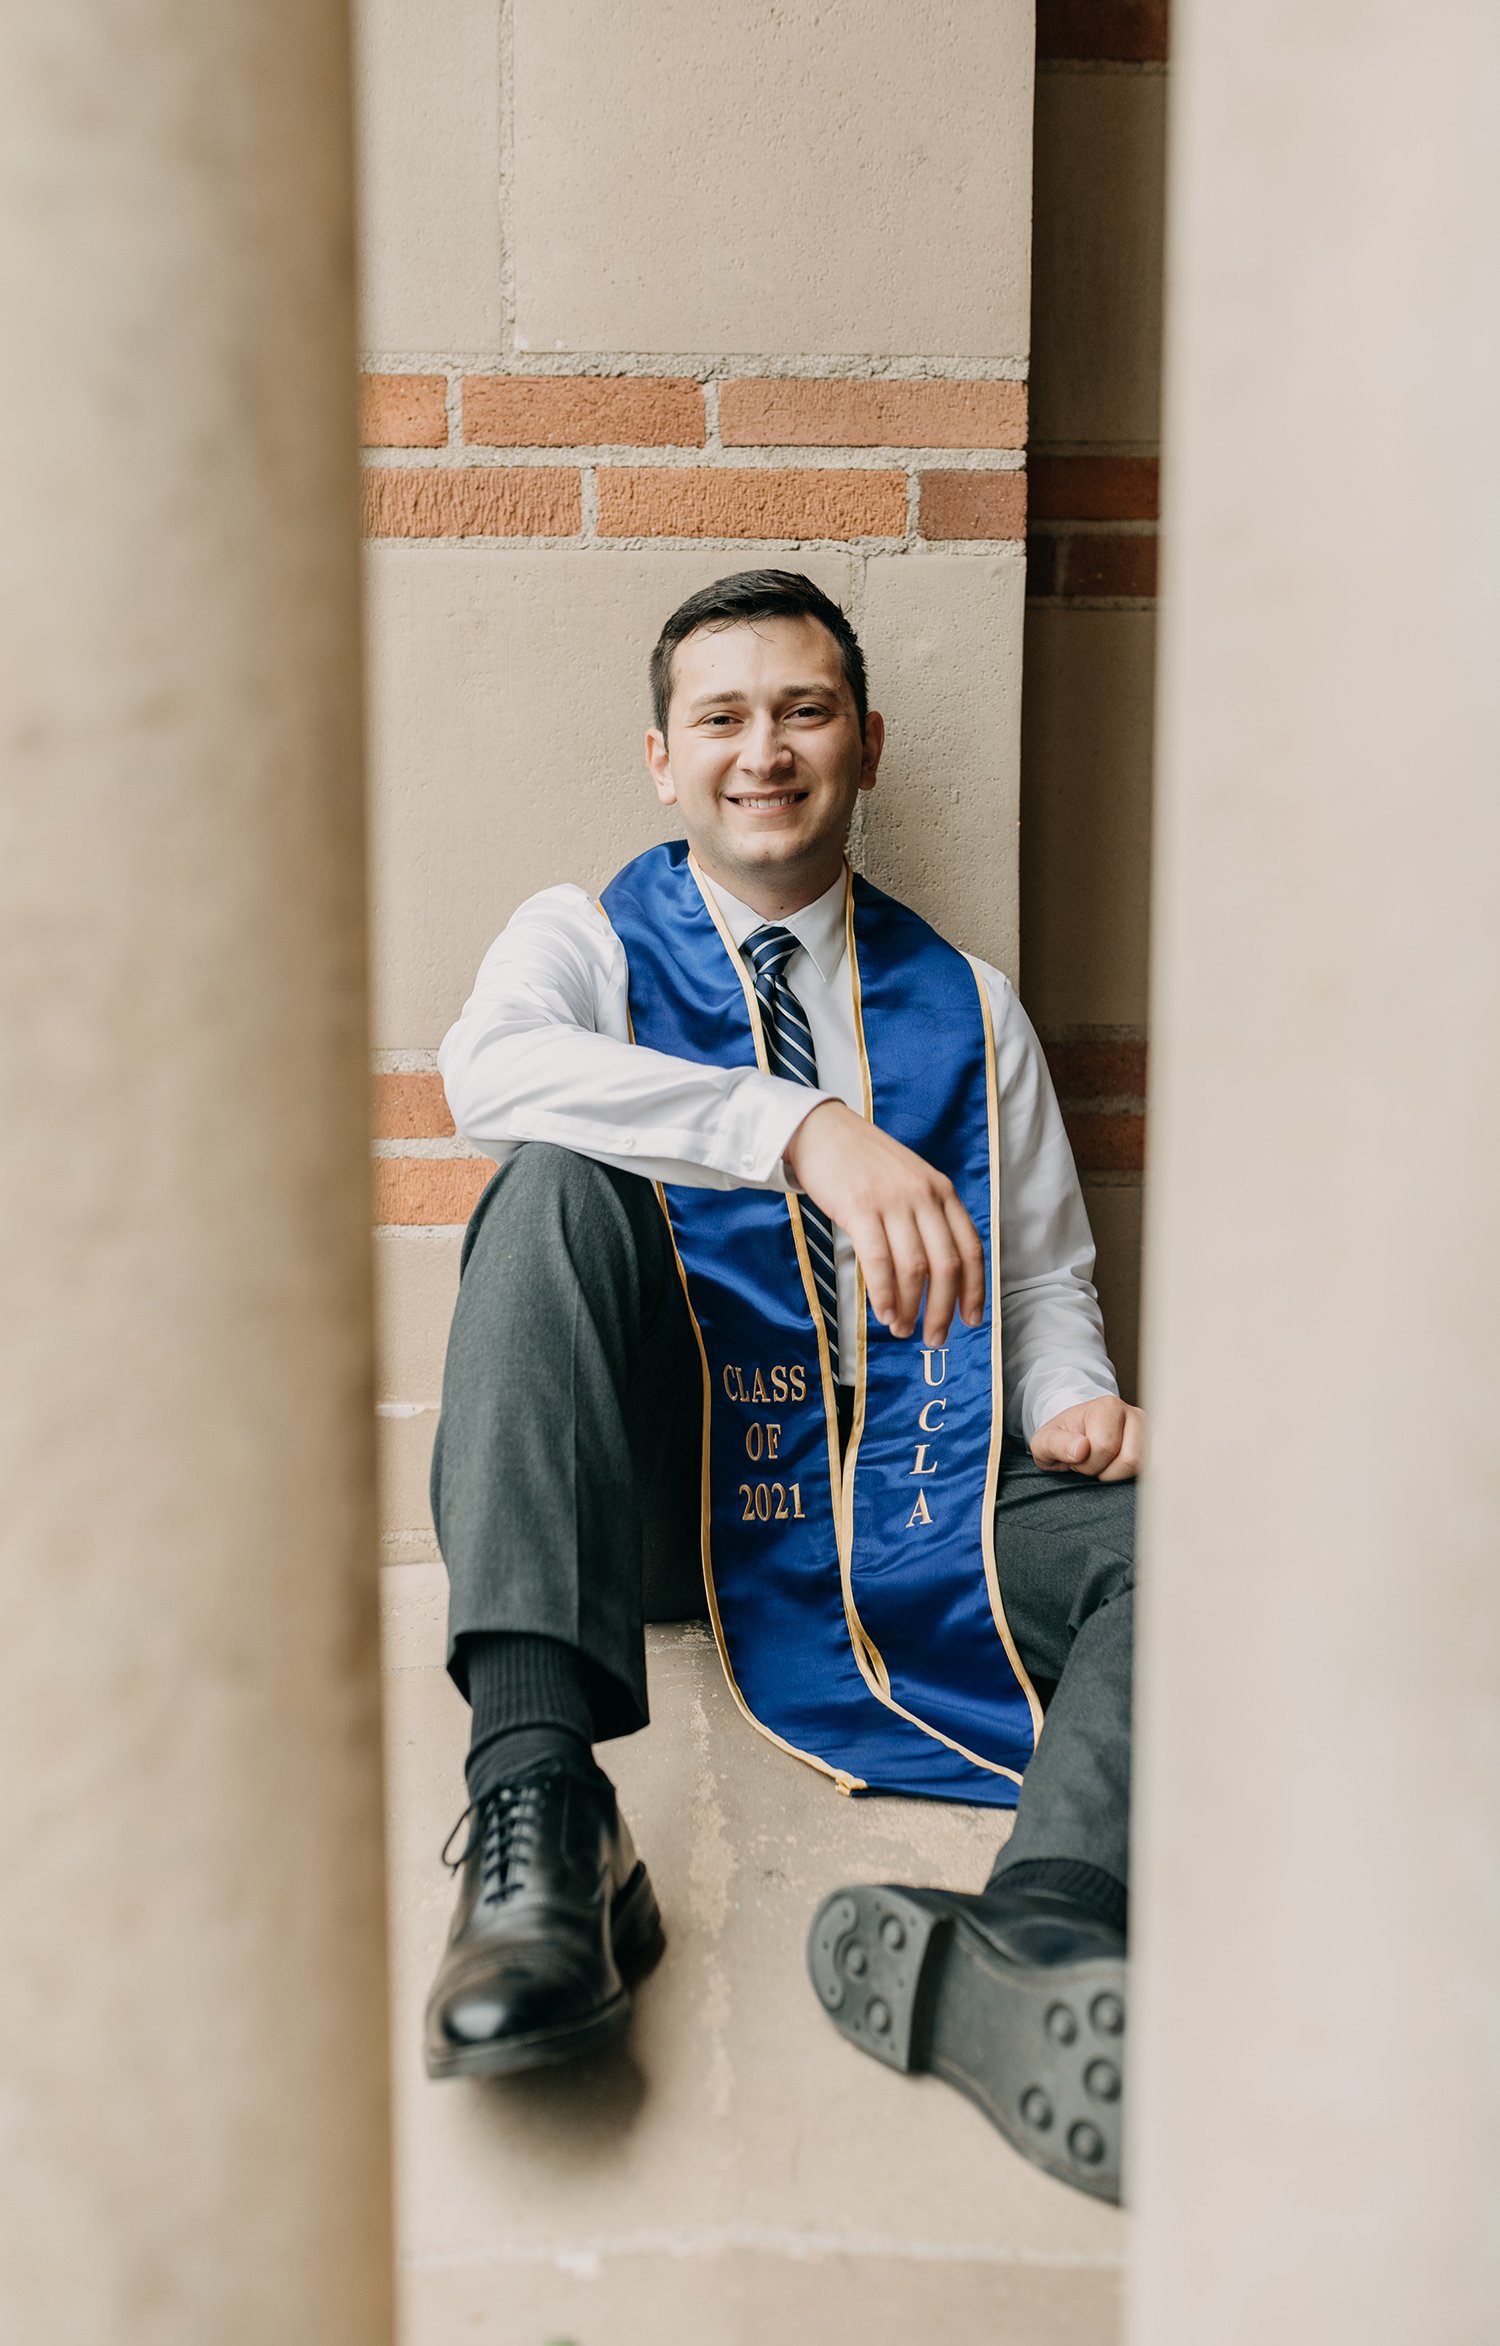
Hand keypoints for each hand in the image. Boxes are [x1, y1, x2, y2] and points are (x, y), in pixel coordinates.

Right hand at [782, 1099, 984, 1349]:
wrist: (822, 1131)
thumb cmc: (864, 1163)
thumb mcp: (910, 1182)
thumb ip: (927, 1218)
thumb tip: (937, 1276)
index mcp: (942, 1191)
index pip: (970, 1248)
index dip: (974, 1289)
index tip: (971, 1320)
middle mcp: (924, 1196)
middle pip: (946, 1265)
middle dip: (943, 1309)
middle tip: (934, 1337)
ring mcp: (892, 1201)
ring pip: (915, 1268)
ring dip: (911, 1307)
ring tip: (902, 1329)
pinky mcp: (860, 1208)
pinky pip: (879, 1261)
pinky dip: (884, 1294)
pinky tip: (884, 1313)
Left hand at [1030, 1396, 1145, 1481]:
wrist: (1077, 1437)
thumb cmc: (1062, 1440)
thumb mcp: (1045, 1442)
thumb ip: (1056, 1444)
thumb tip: (1081, 1449)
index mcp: (1108, 1406)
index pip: (1104, 1447)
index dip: (1086, 1463)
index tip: (1076, 1456)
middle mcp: (1135, 1415)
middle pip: (1129, 1460)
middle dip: (1104, 1472)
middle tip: (1090, 1463)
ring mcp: (1151, 1432)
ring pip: (1144, 1468)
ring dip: (1118, 1475)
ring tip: (1104, 1465)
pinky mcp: (1159, 1448)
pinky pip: (1155, 1471)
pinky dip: (1134, 1477)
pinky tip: (1117, 1469)